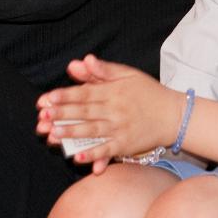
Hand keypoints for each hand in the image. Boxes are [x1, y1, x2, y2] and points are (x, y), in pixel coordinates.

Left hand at [35, 54, 184, 173]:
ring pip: (93, 131)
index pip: (84, 93)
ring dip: (72, 133)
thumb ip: (103, 69)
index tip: (46, 99)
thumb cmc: (148, 92)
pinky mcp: (126, 145)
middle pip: (85, 112)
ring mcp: (121, 129)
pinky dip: (94, 154)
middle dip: (62, 114)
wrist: (174, 114)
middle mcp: (115, 109)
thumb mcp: (127, 74)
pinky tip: (78, 157)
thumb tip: (82, 60)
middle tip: (43, 116)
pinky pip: (108, 150)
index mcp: (113, 91)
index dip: (64, 96)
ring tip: (53, 135)